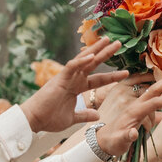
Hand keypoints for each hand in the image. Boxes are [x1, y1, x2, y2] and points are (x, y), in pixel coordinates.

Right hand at [20, 38, 135, 134]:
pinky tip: (92, 55)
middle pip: (93, 63)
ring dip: (96, 50)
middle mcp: (73, 79)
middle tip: (119, 43)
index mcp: (76, 87)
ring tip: (108, 40)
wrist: (34, 121)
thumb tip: (97, 115)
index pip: (98, 79)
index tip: (126, 72)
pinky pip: (71, 67)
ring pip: (84, 60)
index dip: (112, 75)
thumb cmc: (49, 118)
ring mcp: (66, 77)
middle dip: (106, 53)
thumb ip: (84, 115)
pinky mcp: (59, 79)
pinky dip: (81, 61)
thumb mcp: (72, 118)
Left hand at [92, 73, 161, 158]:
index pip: (152, 103)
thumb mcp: (118, 142)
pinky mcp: (137, 108)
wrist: (102, 140)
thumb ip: (126, 137)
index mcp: (132, 112)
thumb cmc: (112, 143)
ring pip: (153, 91)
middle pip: (153, 90)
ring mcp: (136, 105)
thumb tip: (134, 133)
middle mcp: (134, 105)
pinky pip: (151, 96)